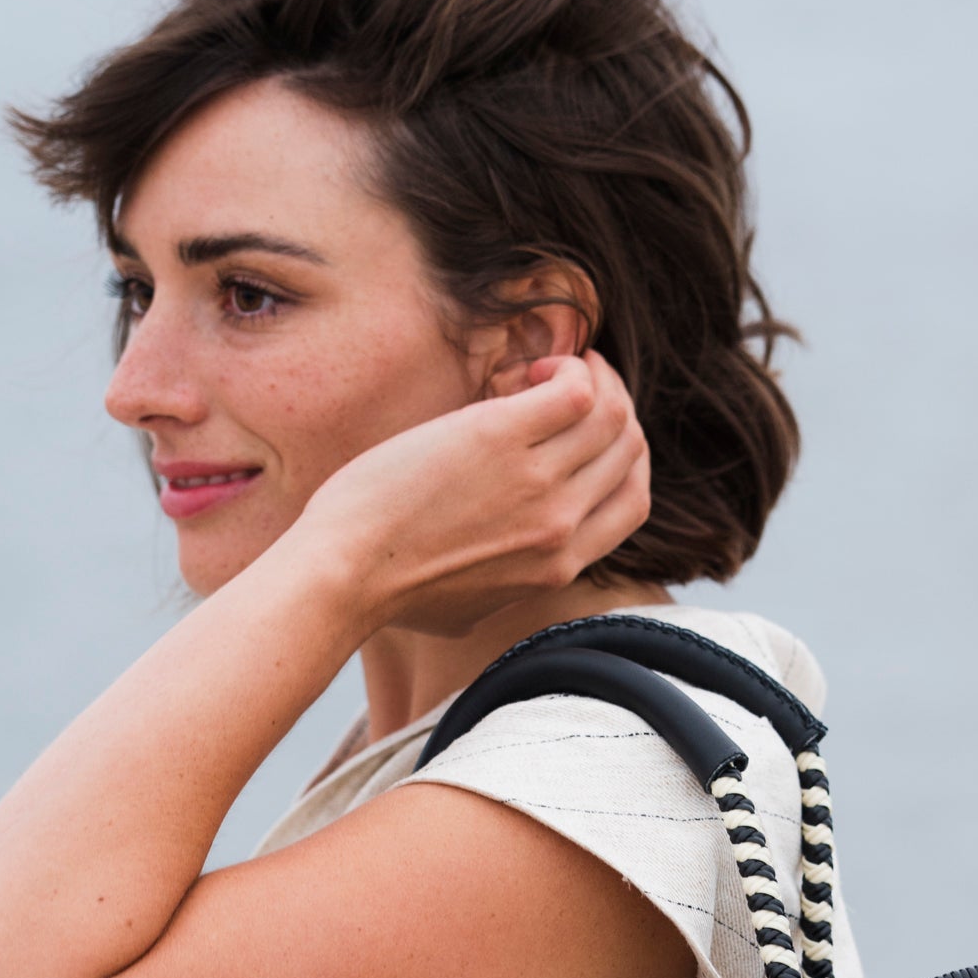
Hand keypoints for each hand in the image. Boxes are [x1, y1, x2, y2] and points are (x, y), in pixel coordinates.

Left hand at [292, 351, 650, 635]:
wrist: (344, 574)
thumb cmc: (389, 593)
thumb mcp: (471, 610)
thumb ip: (508, 586)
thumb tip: (511, 574)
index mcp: (559, 568)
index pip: (633, 500)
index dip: (620, 454)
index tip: (587, 431)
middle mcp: (561, 527)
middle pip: (627, 447)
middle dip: (609, 403)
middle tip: (568, 381)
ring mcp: (537, 483)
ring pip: (610, 412)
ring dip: (589, 377)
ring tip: (543, 371)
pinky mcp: (500, 439)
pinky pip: (574, 388)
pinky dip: (566, 367)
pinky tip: (526, 370)